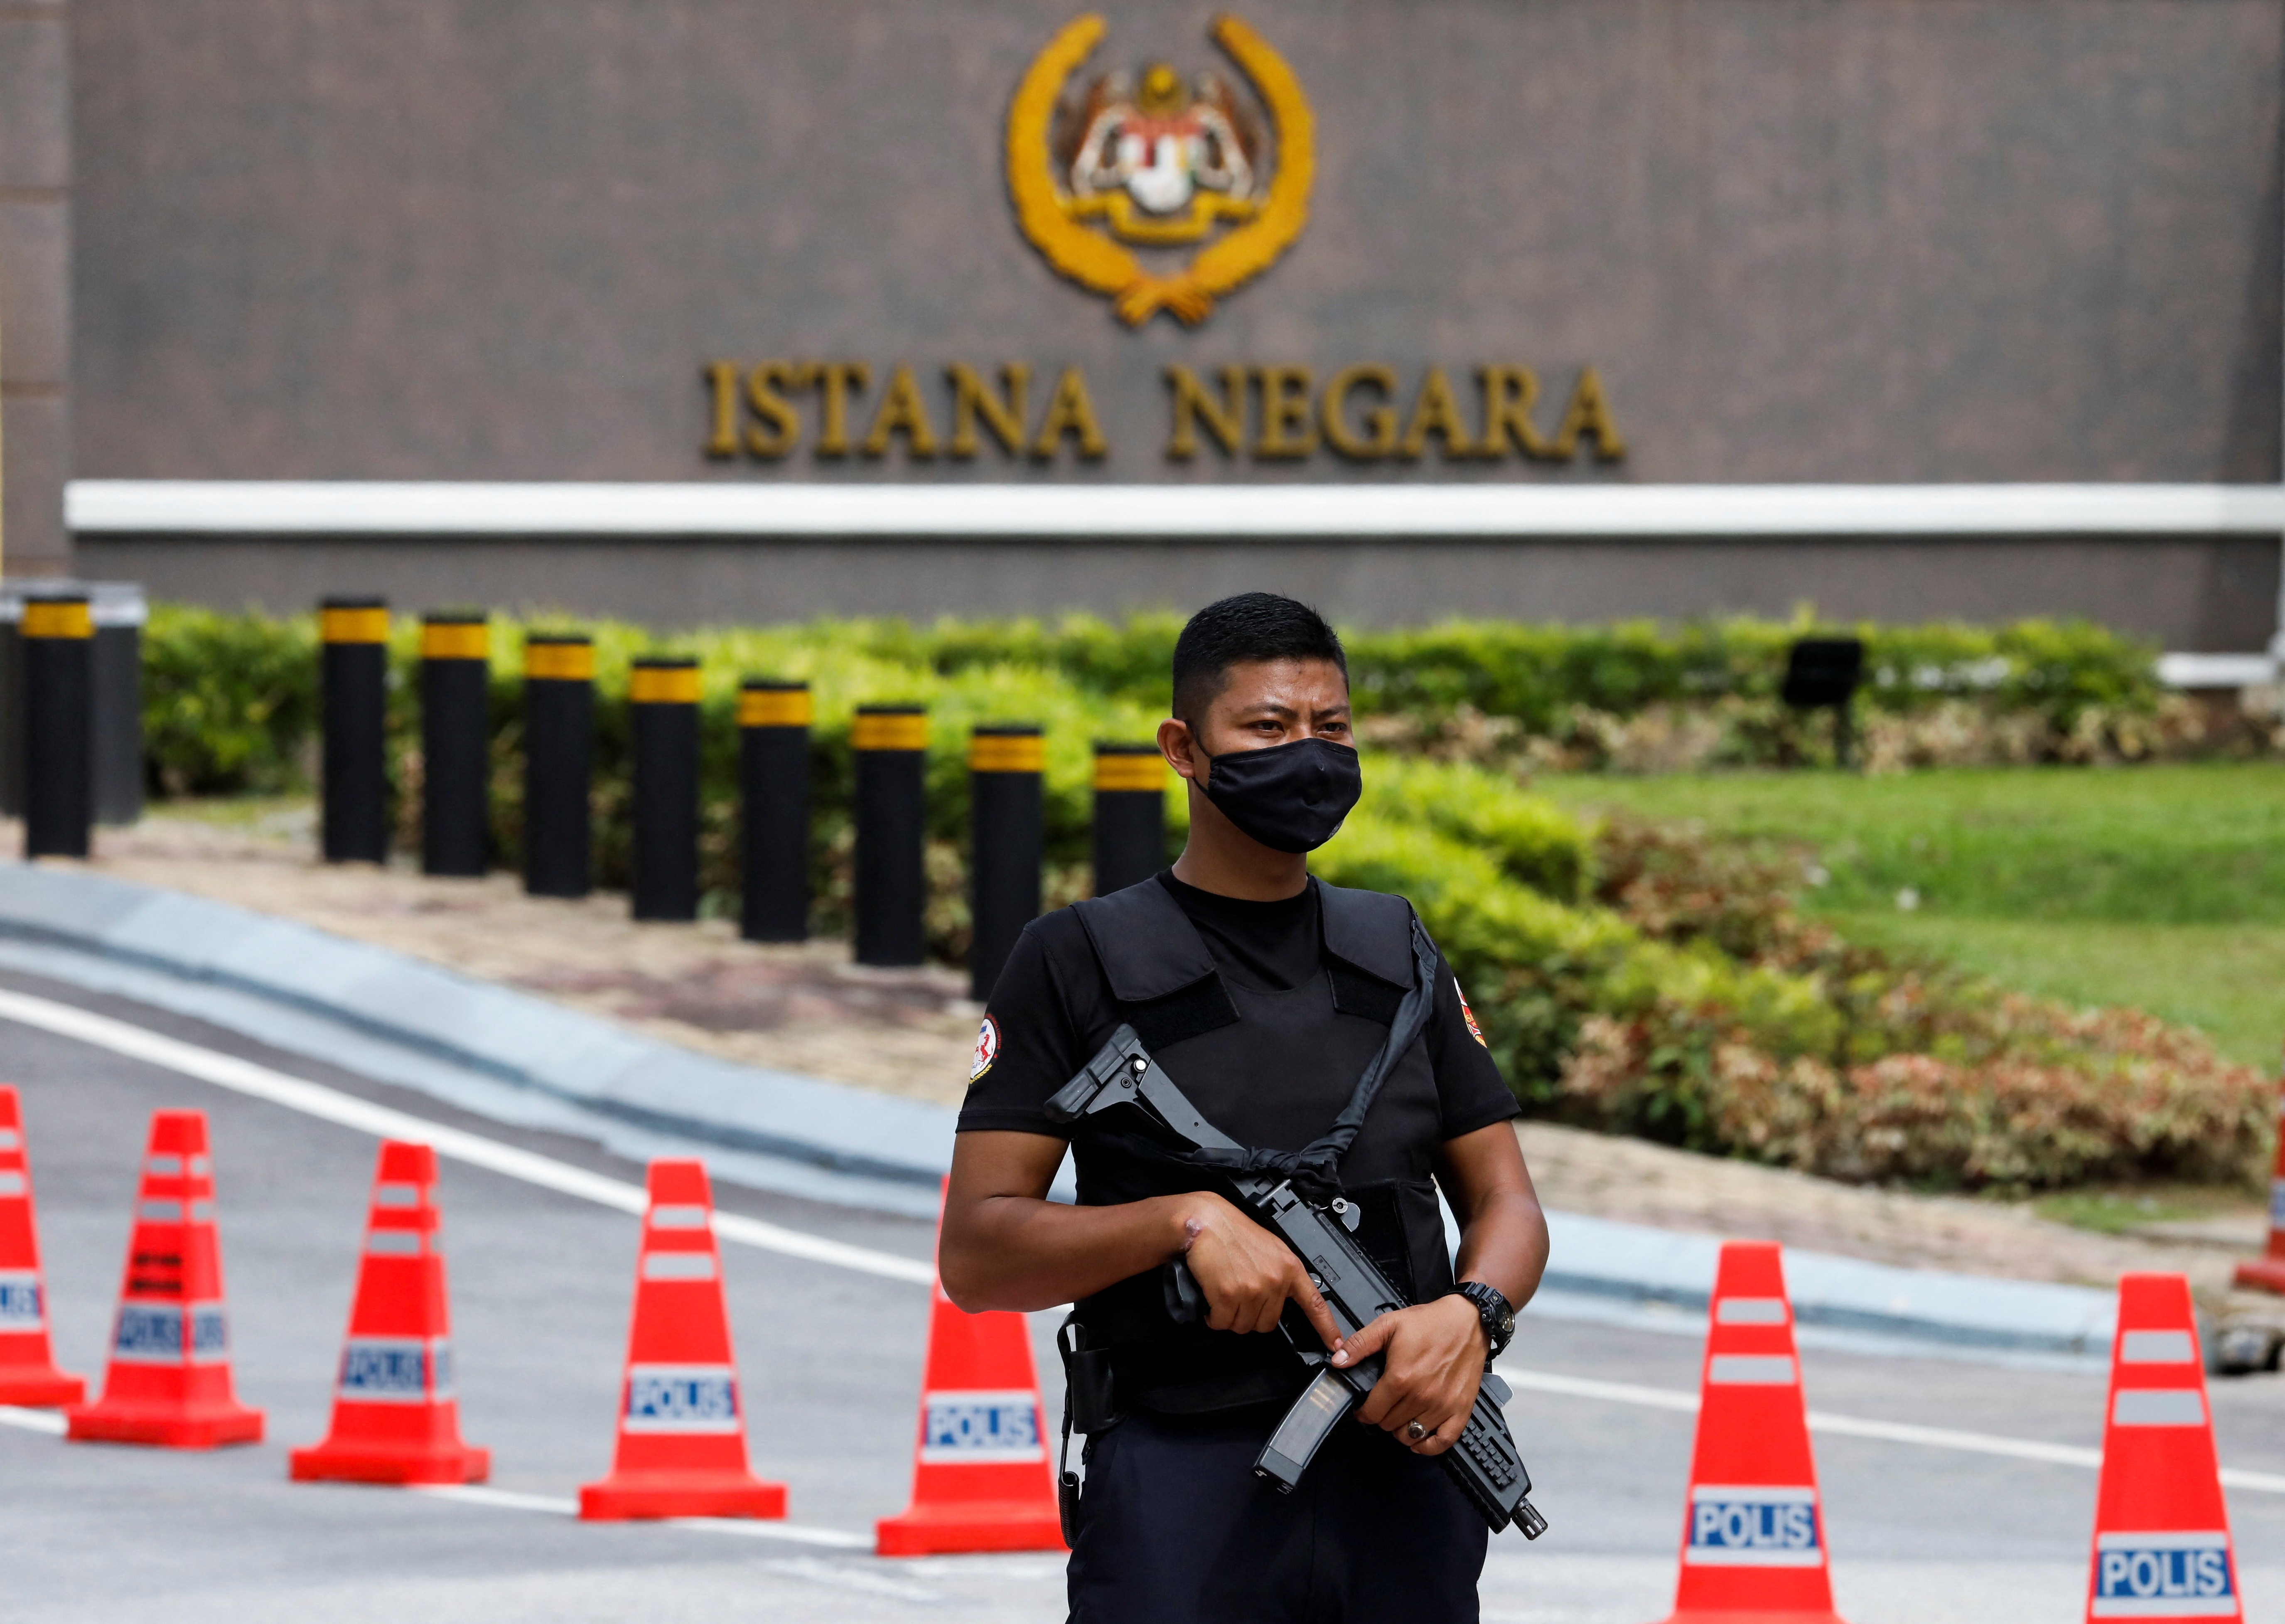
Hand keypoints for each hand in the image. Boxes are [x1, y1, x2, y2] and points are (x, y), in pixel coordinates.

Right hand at [1172, 1194, 1343, 1349]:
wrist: (1206, 1221)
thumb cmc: (1234, 1233)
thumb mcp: (1271, 1249)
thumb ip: (1281, 1273)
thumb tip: (1282, 1299)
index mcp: (1289, 1268)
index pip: (1315, 1304)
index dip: (1326, 1328)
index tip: (1335, 1344)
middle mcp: (1275, 1280)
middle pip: (1267, 1324)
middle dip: (1251, 1316)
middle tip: (1239, 1296)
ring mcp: (1252, 1289)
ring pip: (1243, 1326)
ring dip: (1230, 1317)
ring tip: (1224, 1294)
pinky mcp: (1228, 1295)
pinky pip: (1223, 1322)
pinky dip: (1214, 1317)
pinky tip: (1212, 1300)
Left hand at [1332, 1295, 1487, 1455]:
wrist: (1468, 1320)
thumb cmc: (1430, 1322)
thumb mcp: (1389, 1325)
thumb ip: (1360, 1344)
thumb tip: (1338, 1360)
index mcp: (1401, 1377)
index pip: (1372, 1413)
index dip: (1363, 1412)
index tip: (1364, 1408)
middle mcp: (1421, 1396)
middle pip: (1389, 1425)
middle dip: (1381, 1418)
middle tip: (1383, 1406)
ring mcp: (1443, 1406)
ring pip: (1411, 1436)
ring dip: (1401, 1430)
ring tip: (1400, 1416)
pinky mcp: (1461, 1409)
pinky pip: (1444, 1441)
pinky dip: (1429, 1446)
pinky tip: (1420, 1439)